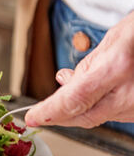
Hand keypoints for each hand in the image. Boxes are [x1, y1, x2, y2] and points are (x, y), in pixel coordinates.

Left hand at [26, 11, 133, 127]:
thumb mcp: (115, 38)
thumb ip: (89, 64)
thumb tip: (64, 81)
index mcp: (117, 69)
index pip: (73, 101)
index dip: (48, 112)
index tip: (31, 117)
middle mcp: (130, 93)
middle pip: (82, 116)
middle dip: (58, 116)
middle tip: (39, 114)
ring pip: (98, 117)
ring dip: (77, 111)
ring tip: (66, 93)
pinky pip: (115, 114)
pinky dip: (98, 107)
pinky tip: (91, 95)